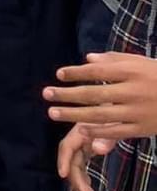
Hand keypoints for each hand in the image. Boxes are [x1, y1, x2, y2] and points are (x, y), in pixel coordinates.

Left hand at [47, 54, 156, 190]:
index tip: (59, 74)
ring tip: (53, 112)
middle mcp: (134, 91)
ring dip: (74, 114)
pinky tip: (80, 130)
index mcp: (133, 72)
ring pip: (101, 115)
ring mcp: (138, 112)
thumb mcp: (141, 62)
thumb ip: (114, 60)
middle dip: (68, 94)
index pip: (98, 71)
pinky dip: (97, 132)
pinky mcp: (143, 128)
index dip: (77, 72)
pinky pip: (116, 132)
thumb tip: (87, 58)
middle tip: (46, 94)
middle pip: (95, 94)